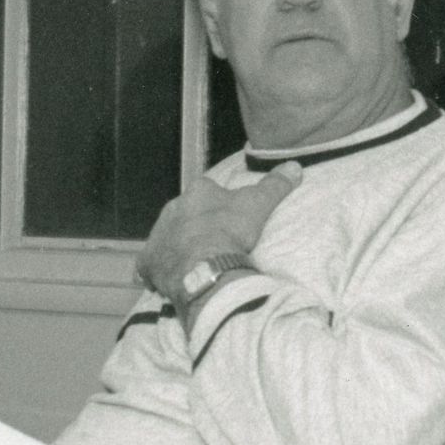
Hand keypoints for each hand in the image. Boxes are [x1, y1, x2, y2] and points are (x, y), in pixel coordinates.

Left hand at [135, 164, 301, 300]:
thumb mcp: (258, 204)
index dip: (218, 205)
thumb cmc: (230, 230)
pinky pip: (150, 265)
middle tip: (213, 241)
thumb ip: (275, 185)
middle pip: (185, 214)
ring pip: (168, 238)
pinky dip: (157, 271)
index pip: (206, 191)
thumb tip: (295, 165)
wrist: (205, 263)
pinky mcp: (149, 262)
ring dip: (178, 246)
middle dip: (196, 225)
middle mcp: (172, 209)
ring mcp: (158, 236)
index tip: (228, 218)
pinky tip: (168, 279)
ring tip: (195, 262)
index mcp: (197, 192)